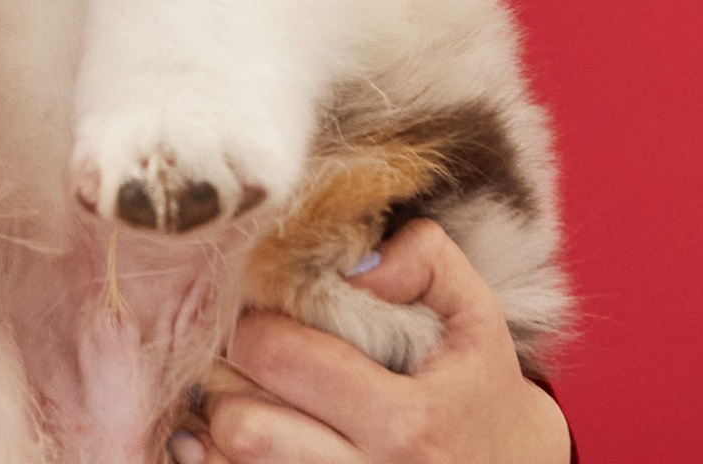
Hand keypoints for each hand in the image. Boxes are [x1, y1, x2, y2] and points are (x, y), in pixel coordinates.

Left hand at [178, 222, 570, 463]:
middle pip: (243, 426)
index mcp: (405, 420)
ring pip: (236, 463)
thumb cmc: (480, 390)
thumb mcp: (475, 315)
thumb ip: (424, 259)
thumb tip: (353, 262)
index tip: (260, 308)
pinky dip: (225, 460)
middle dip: (224, 377)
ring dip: (222, 424)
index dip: (254, 322)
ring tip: (241, 392)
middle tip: (238, 351)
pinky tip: (249, 433)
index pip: (282, 359)